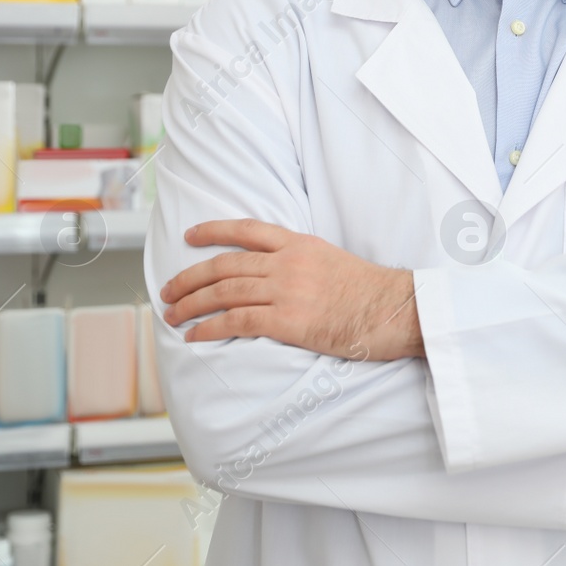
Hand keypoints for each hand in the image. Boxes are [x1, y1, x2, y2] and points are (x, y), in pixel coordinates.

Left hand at [159, 219, 422, 361]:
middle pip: (225, 266)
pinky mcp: (288, 321)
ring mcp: (287, 291)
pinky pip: (236, 322)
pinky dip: (209, 328)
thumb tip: (281, 277)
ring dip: (191, 305)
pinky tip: (195, 336)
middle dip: (189, 278)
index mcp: (301, 244)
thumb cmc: (374, 294)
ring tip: (173, 316)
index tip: (190, 235)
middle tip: (169, 291)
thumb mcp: (336, 262)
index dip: (214, 231)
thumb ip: (305, 263)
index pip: (248, 230)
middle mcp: (288, 263)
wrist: (396, 310)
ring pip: (223, 293)